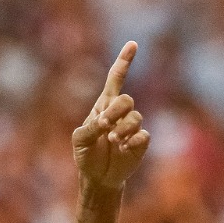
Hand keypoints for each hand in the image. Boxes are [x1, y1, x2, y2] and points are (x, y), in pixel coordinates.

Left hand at [72, 42, 148, 191]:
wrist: (97, 177)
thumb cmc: (86, 154)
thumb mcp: (80, 140)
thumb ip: (90, 128)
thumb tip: (106, 124)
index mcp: (104, 105)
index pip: (116, 79)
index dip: (124, 61)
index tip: (133, 45)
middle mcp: (120, 113)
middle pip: (126, 100)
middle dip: (116, 111)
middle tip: (104, 126)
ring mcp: (132, 127)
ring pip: (135, 118)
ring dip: (122, 129)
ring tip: (112, 141)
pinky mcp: (140, 143)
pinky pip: (143, 135)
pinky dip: (132, 141)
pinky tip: (123, 148)